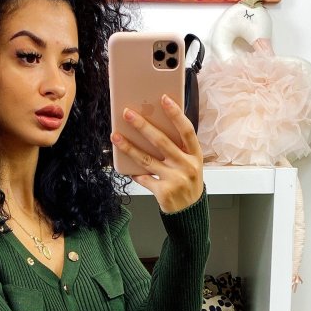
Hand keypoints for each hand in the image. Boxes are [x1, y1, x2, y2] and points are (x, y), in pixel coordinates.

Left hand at [110, 94, 203, 214]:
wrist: (190, 211)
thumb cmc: (187, 180)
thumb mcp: (190, 163)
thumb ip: (178, 148)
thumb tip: (152, 126)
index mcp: (195, 155)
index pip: (186, 131)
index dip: (176, 114)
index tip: (163, 99)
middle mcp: (187, 166)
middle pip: (162, 142)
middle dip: (143, 126)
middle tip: (127, 113)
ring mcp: (175, 180)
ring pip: (147, 160)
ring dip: (129, 147)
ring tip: (115, 136)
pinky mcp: (163, 192)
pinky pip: (143, 178)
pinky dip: (134, 172)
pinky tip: (126, 165)